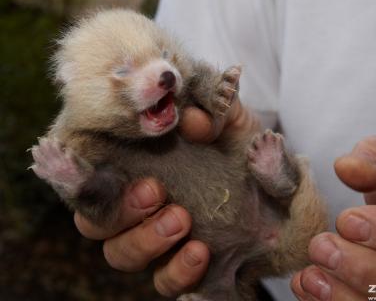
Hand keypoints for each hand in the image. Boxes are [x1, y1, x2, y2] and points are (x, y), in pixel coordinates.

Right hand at [74, 100, 259, 296]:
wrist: (282, 190)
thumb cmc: (246, 149)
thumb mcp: (234, 121)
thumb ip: (214, 108)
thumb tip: (192, 120)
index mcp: (140, 165)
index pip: (91, 173)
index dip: (79, 174)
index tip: (94, 164)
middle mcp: (141, 205)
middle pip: (95, 222)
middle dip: (118, 211)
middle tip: (155, 191)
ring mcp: (161, 239)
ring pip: (120, 254)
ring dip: (143, 240)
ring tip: (181, 220)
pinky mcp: (186, 267)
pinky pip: (165, 282)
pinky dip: (177, 270)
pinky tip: (200, 251)